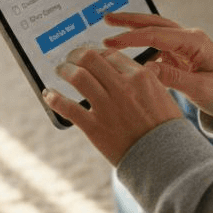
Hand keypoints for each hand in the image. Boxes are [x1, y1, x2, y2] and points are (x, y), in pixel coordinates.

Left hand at [43, 45, 182, 165]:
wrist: (164, 158)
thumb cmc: (164, 127)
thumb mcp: (161, 95)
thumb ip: (144, 80)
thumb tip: (128, 70)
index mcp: (140, 77)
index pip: (110, 55)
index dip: (97, 53)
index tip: (91, 58)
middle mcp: (122, 87)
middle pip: (90, 58)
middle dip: (76, 55)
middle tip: (70, 58)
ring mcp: (107, 106)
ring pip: (77, 76)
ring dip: (64, 70)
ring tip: (60, 70)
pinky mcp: (95, 126)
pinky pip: (68, 107)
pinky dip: (54, 99)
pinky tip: (48, 94)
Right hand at [101, 12, 212, 122]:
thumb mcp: (201, 89)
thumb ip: (174, 78)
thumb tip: (145, 69)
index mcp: (195, 42)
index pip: (157, 35)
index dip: (132, 38)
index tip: (110, 42)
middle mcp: (189, 39)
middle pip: (154, 24)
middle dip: (129, 20)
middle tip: (105, 19)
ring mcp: (184, 46)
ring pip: (154, 31)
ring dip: (133, 28)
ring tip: (110, 26)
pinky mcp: (181, 55)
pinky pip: (157, 45)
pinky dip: (139, 43)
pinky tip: (124, 48)